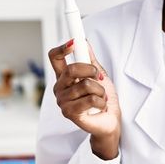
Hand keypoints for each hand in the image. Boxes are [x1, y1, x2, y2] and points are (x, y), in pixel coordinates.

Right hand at [48, 39, 120, 158]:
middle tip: (99, 78)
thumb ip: (90, 60)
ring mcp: (62, 101)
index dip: (62, 48)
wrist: (110, 121)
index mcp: (64, 77)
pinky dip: (101, 101)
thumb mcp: (98, 75)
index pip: (55, 58)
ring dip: (100, 90)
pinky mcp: (69, 113)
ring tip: (101, 97)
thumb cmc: (102, 98)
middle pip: (71, 69)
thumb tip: (83, 42)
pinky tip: (99, 107)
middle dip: (91, 71)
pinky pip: (90, 99)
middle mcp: (59, 88)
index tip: (74, 42)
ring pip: (86, 85)